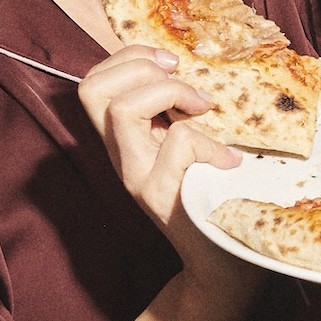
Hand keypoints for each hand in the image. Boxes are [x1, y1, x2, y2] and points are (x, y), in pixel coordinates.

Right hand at [77, 46, 254, 287]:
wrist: (223, 264)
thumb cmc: (215, 196)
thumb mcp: (192, 146)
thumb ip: (180, 114)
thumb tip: (195, 66)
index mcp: (126, 139)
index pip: (93, 82)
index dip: (127, 57)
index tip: (171, 64)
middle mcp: (121, 157)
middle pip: (91, 89)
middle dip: (138, 64)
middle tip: (181, 79)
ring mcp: (135, 176)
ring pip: (122, 109)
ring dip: (169, 93)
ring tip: (203, 108)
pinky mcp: (159, 195)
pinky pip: (178, 142)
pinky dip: (211, 142)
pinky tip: (230, 161)